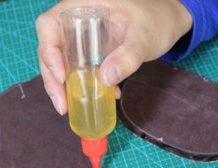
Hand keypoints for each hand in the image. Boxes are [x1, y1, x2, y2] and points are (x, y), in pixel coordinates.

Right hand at [35, 0, 191, 114]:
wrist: (169, 22)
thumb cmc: (157, 19)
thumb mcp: (145, 36)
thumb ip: (128, 56)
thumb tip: (105, 79)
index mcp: (82, 3)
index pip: (49, 24)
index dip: (49, 50)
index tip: (62, 75)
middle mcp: (75, 18)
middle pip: (50, 46)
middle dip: (52, 77)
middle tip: (62, 104)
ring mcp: (81, 35)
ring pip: (59, 60)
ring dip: (62, 86)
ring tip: (68, 108)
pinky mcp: (89, 50)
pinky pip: (76, 67)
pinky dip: (81, 85)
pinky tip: (99, 99)